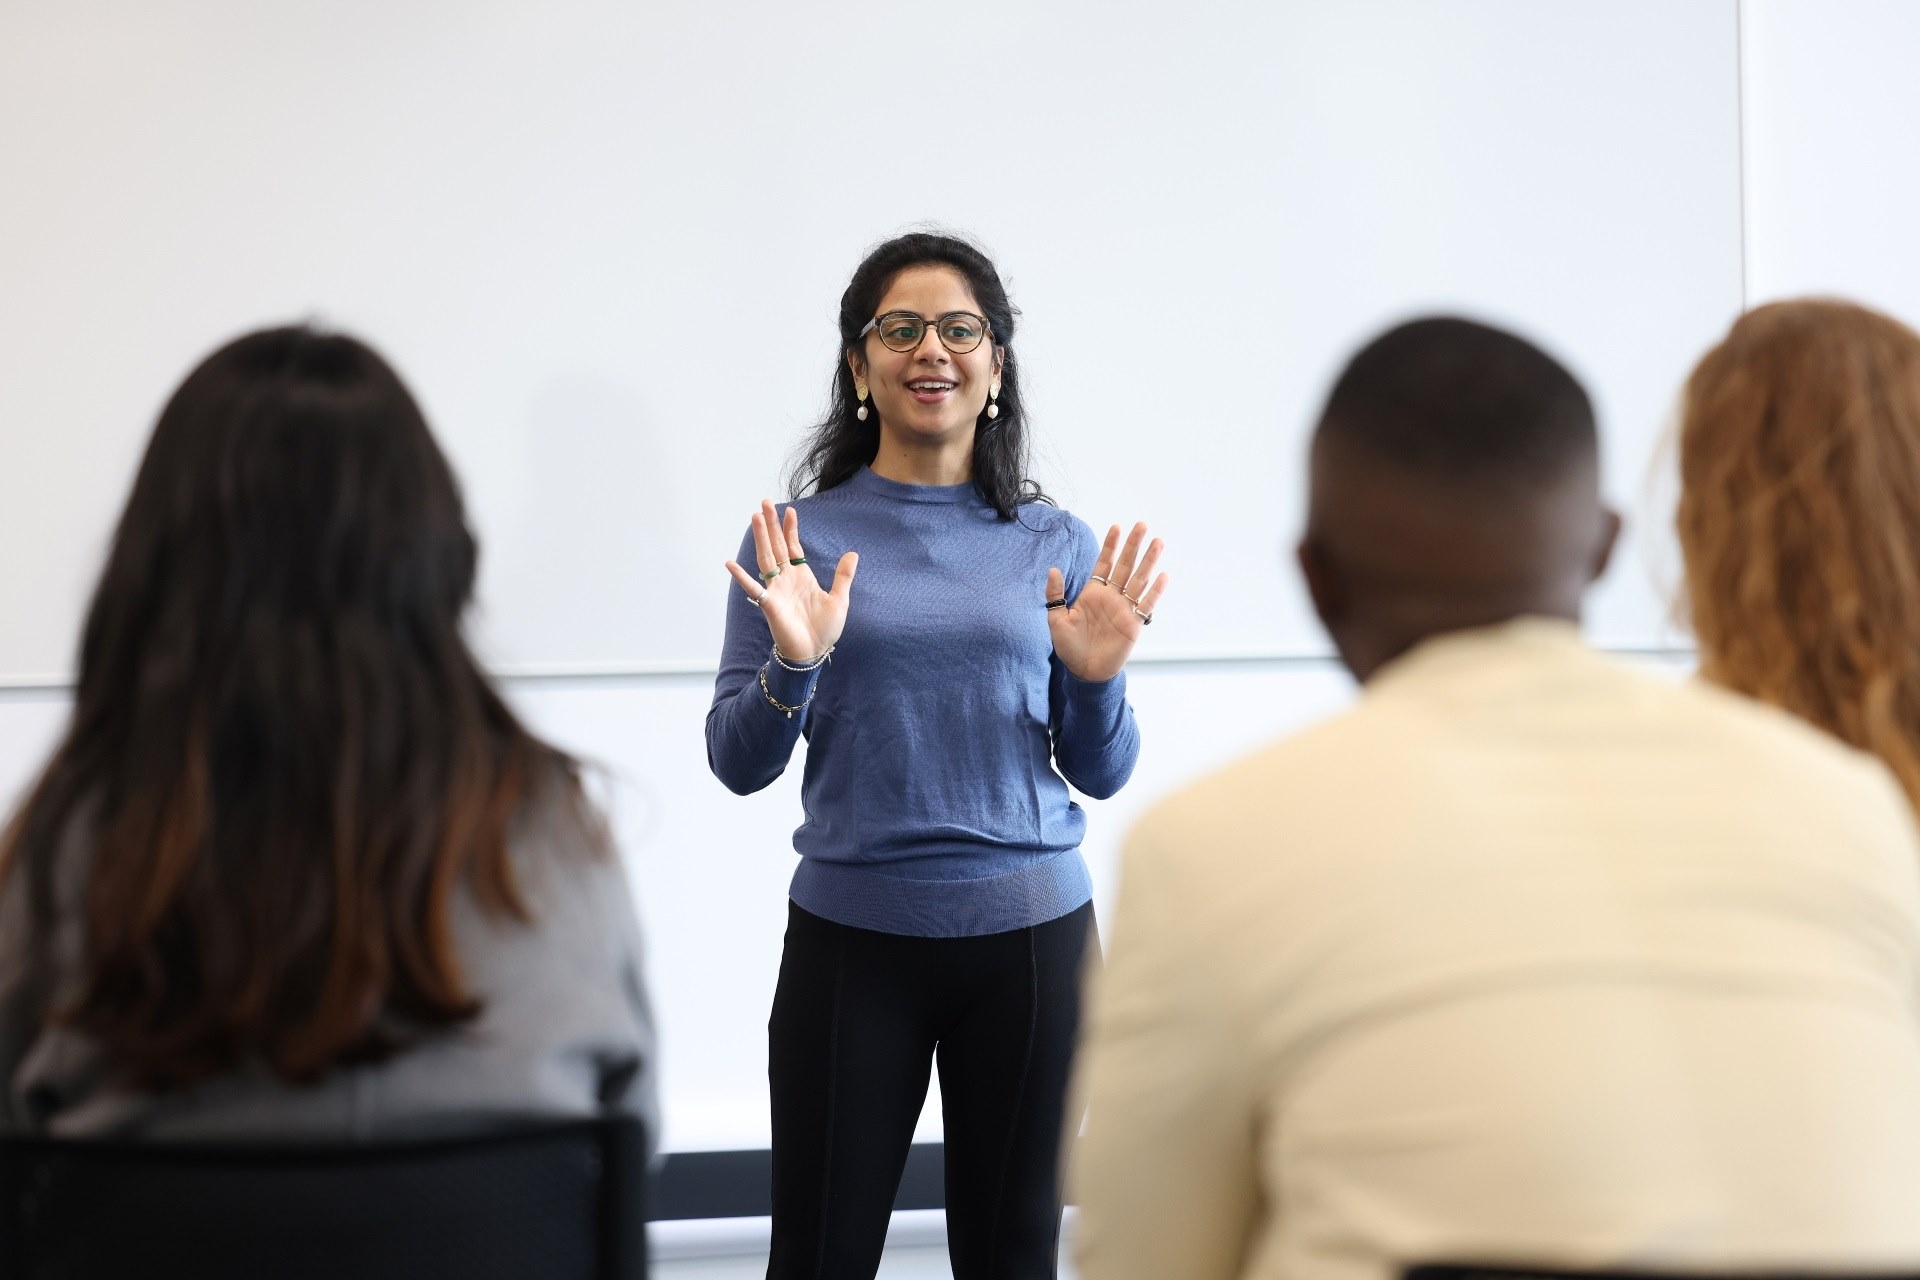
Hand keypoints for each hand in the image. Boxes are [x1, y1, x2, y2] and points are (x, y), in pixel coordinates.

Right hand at [725, 499, 857, 662]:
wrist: (814, 652)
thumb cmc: (824, 629)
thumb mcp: (839, 599)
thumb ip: (843, 576)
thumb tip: (853, 553)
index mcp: (802, 576)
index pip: (793, 546)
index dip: (790, 529)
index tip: (789, 510)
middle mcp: (786, 579)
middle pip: (776, 546)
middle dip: (771, 525)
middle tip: (764, 503)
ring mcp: (776, 590)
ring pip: (766, 558)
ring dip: (760, 538)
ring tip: (754, 518)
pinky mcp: (769, 604)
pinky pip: (753, 588)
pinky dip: (741, 577)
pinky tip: (730, 563)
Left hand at [1047, 522, 1166, 682]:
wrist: (1084, 671)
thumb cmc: (1070, 647)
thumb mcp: (1056, 620)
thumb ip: (1055, 595)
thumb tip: (1053, 569)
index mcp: (1093, 593)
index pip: (1104, 563)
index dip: (1110, 546)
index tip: (1116, 527)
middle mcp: (1111, 597)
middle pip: (1125, 566)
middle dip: (1133, 545)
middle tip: (1142, 525)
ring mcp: (1124, 609)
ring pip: (1139, 580)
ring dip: (1149, 561)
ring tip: (1158, 542)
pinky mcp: (1134, 624)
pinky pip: (1146, 605)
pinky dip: (1155, 591)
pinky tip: (1163, 576)